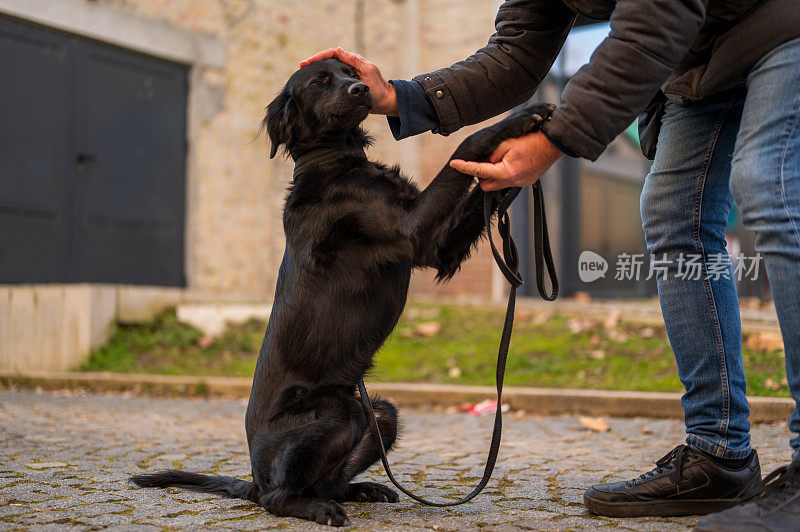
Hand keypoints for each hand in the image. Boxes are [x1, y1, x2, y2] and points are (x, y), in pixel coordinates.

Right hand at [299, 47, 397, 115]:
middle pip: (326, 60)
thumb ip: (354, 60)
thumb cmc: (377, 86)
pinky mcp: (344, 86)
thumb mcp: (367, 70)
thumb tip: (338, 49)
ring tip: (304, 73)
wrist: (383, 101)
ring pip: (327, 70)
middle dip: (313, 62)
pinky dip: (322, 81)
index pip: (332, 54)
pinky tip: (314, 84)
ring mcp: (344, 76)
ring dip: (316, 70)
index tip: (307, 62)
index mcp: (351, 61)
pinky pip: (330, 81)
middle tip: (301, 67)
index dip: (319, 57)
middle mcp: (346, 66)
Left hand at [449, 131, 563, 190]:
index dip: (465, 167)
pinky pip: (508, 182)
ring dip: (493, 174)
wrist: (554, 142)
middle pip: (486, 185)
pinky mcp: (525, 182)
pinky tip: (511, 162)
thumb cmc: (532, 139)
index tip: (454, 164)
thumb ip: (491, 154)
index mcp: (506, 172)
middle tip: (486, 159)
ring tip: (501, 159)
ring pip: (497, 184)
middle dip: (481, 174)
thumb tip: (484, 161)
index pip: (478, 171)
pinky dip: (504, 174)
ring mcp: (520, 184)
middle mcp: (512, 182)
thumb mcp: (507, 143)